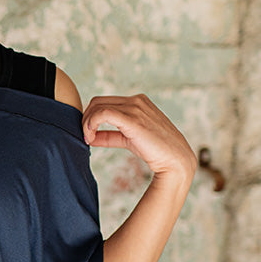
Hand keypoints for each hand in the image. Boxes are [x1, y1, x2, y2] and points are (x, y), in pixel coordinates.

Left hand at [82, 94, 196, 185]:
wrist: (175, 160)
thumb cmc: (155, 151)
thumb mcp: (129, 140)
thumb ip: (111, 136)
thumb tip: (90, 138)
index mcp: (138, 102)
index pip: (105, 102)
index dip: (91, 117)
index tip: (88, 134)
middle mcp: (136, 101)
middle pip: (98, 101)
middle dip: (86, 118)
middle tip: (84, 136)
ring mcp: (135, 108)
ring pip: (98, 106)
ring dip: (87, 123)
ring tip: (87, 139)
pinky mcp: (132, 119)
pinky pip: (103, 114)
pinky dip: (91, 124)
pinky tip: (90, 137)